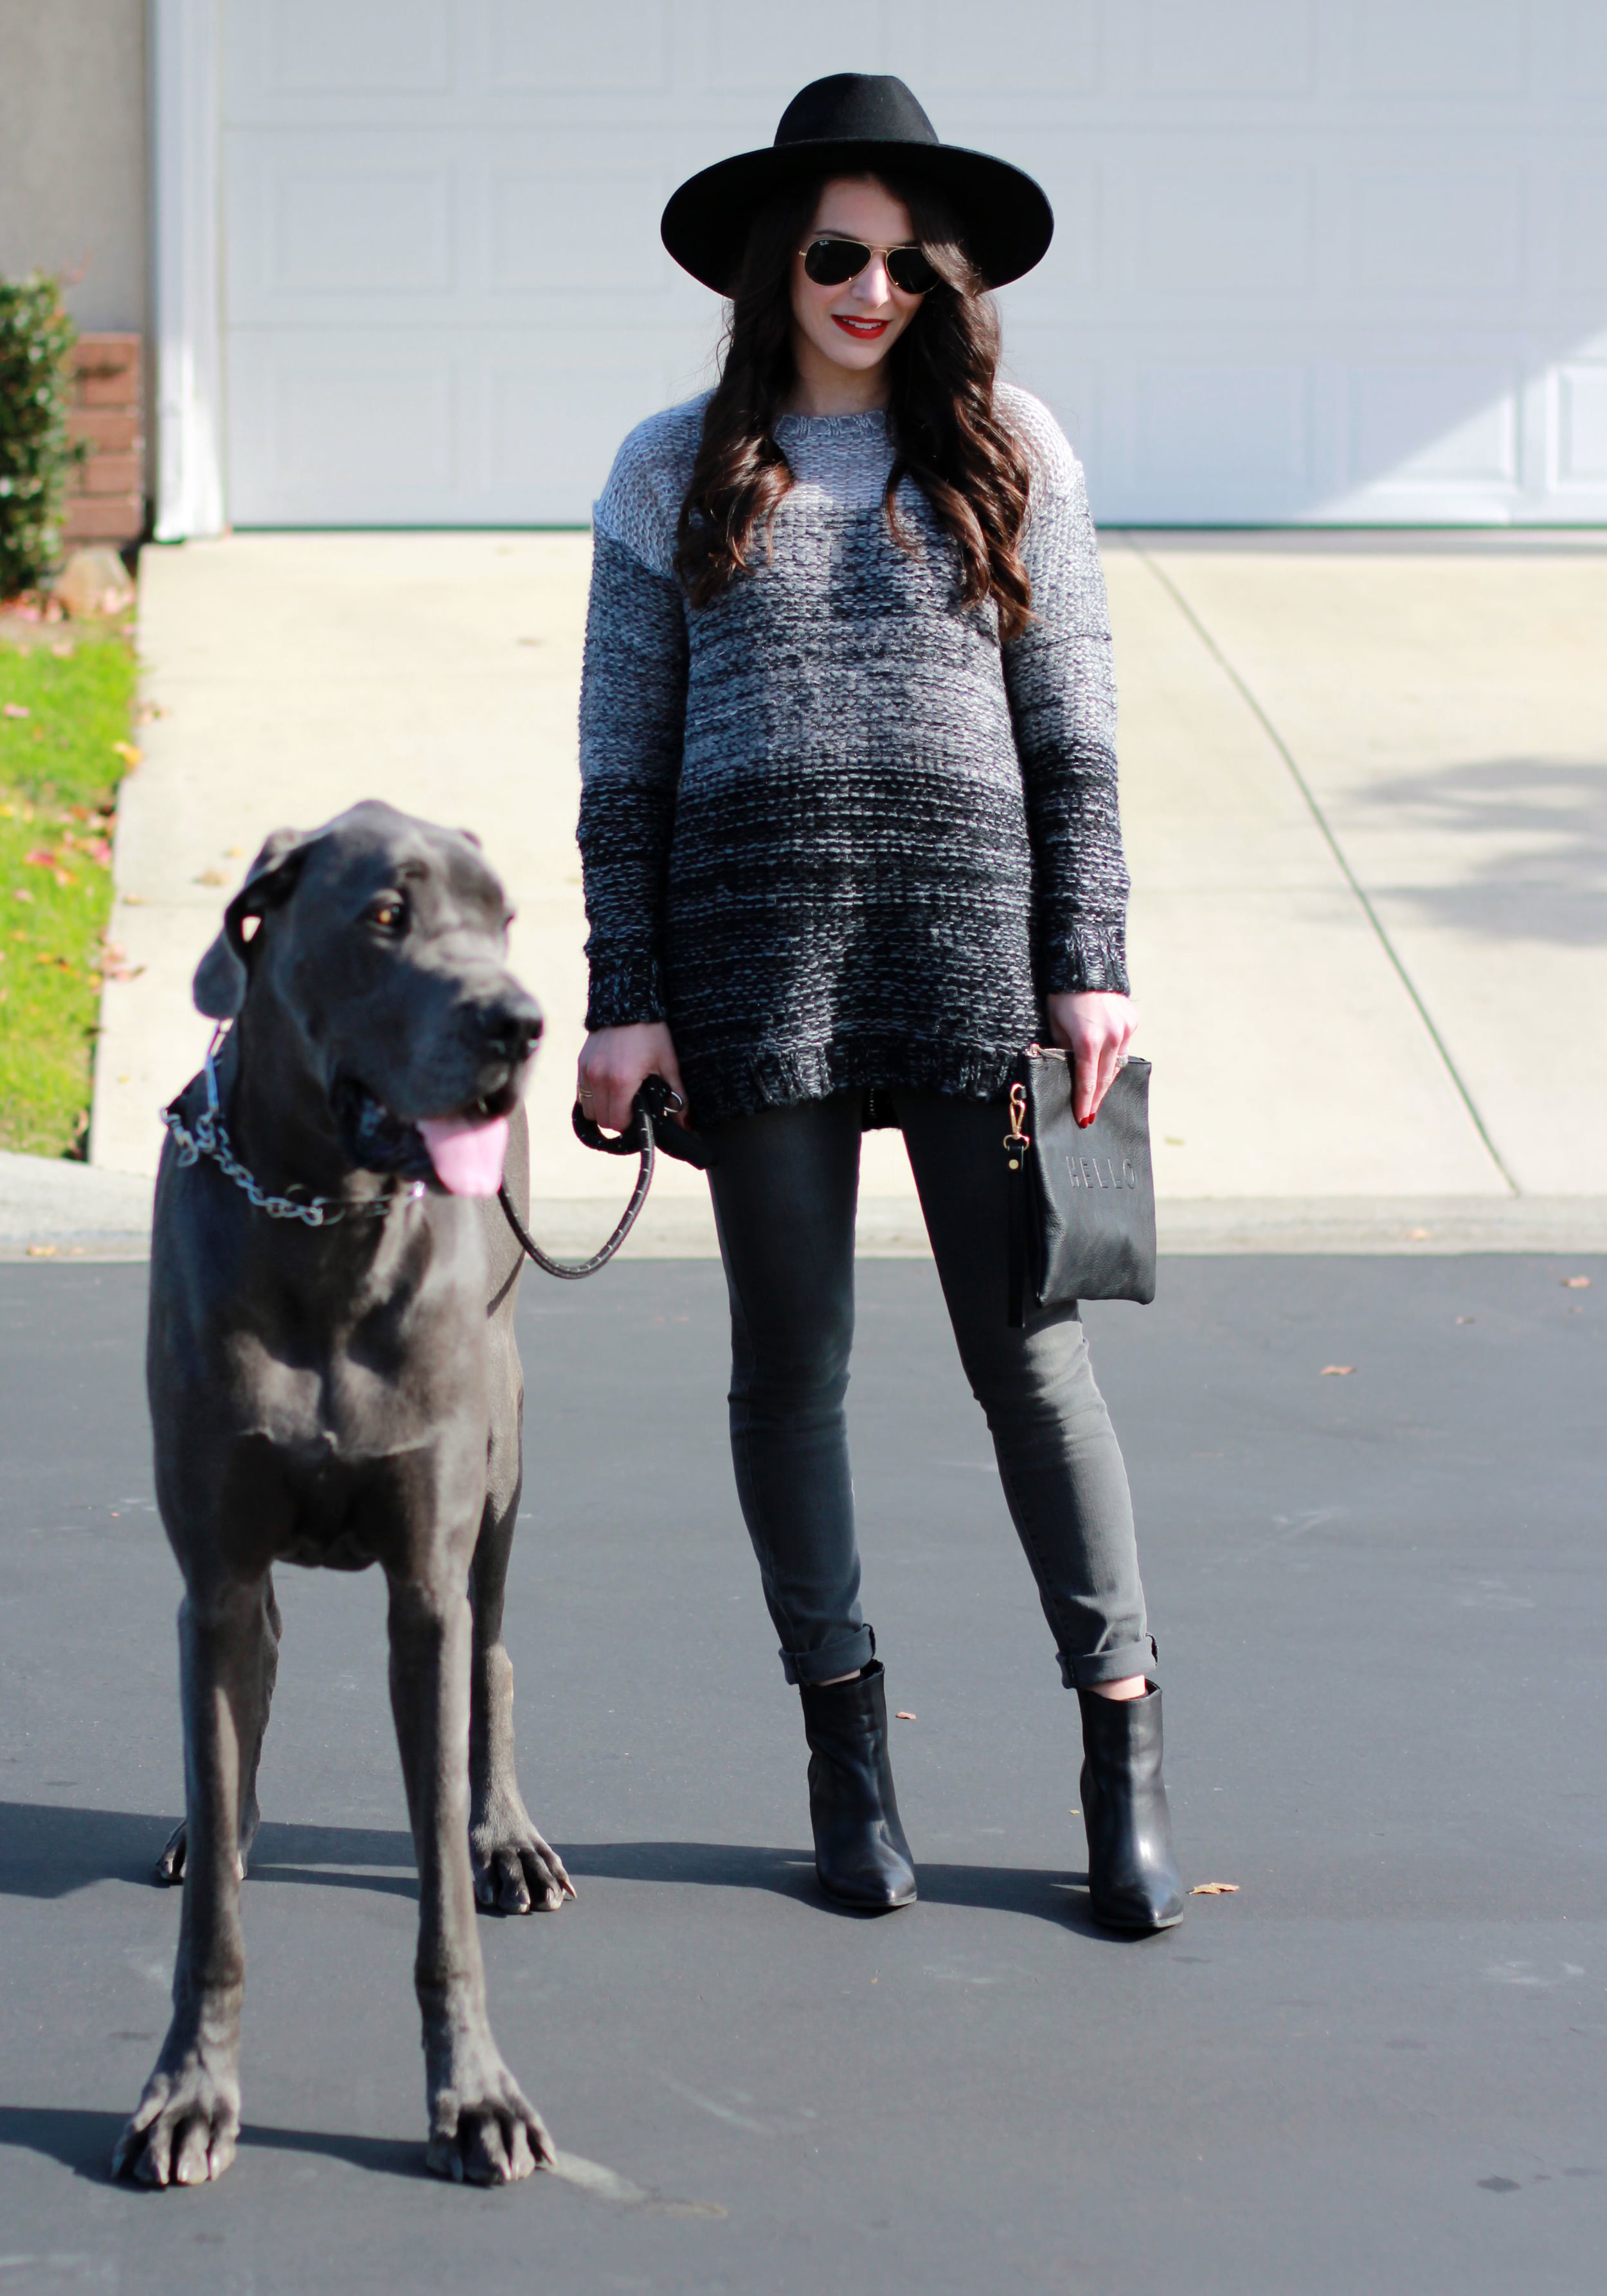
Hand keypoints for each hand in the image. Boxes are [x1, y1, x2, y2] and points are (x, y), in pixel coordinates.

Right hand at [576, 1021, 685, 1135]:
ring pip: (589, 1110)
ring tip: (619, 1099)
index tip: (640, 1115)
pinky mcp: (580, 1063)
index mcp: (621, 1081)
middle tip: (632, 1108)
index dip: (630, 1124)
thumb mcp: (668, 1064)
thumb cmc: (651, 1034)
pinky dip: (593, 1098)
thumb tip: (685, 1123)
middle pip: (602, 1119)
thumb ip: (676, 1096)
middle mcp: (599, 1078)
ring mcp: (586, 1071)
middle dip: (618, 1119)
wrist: (627, 1003)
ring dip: (603, 1110)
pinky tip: (608, 1089)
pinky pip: (581, 1094)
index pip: (618, 1122)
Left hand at [1047, 991, 1136, 1128]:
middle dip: (1097, 1098)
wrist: (1085, 966)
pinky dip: (1115, 1057)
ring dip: (1107, 1080)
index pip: (1087, 1081)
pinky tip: (1106, 1066)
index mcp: (1088, 1040)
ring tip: (1097, 1095)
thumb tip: (1070, 1071)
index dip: (1084, 1103)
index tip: (1083, 1119)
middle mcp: (1112, 1036)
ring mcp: (1125, 1028)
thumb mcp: (1055, 1025)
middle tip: (1091, 1115)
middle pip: (1105, 1077)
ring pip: (1118, 1064)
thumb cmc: (1062, 996)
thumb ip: (1063, 1050)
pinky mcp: (1132, 1020)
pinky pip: (1124, 1047)